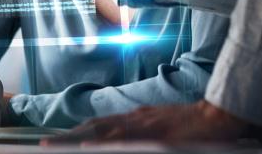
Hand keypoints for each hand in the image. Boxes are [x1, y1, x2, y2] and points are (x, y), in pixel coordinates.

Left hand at [43, 100, 248, 143]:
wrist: (217, 116)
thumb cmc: (193, 124)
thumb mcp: (163, 126)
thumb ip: (143, 131)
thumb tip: (122, 140)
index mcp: (136, 119)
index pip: (100, 125)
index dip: (77, 132)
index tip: (56, 140)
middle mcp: (135, 119)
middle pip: (95, 127)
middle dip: (68, 136)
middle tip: (43, 144)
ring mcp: (143, 126)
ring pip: (103, 132)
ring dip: (77, 139)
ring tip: (55, 146)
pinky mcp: (154, 134)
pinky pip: (124, 139)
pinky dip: (105, 142)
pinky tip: (89, 146)